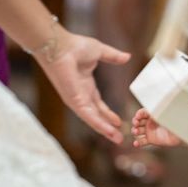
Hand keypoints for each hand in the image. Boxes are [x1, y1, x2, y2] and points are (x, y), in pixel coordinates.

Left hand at [36, 29, 129, 143]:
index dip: (108, 114)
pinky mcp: (74, 101)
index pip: (98, 105)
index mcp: (85, 85)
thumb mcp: (100, 52)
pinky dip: (98, 124)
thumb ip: (113, 56)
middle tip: (118, 138)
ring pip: (92, 119)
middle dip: (107, 127)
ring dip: (104, 130)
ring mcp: (77, 100)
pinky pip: (88, 116)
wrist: (60, 46)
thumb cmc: (74, 46)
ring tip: (117, 139)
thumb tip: (127, 57)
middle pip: (96, 116)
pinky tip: (108, 131)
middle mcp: (81, 95)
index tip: (118, 122)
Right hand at [131, 108, 181, 146]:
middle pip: (138, 121)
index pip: (142, 112)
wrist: (181, 133)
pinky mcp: (151, 139)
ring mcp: (150, 131)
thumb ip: (163, 108)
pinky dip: (138, 143)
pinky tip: (136, 143)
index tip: (138, 116)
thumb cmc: (176, 121)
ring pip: (138, 130)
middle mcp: (150, 122)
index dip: (139, 114)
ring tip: (136, 132)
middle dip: (135, 121)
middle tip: (136, 124)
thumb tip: (162, 98)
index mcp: (153, 114)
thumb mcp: (169, 113)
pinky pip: (142, 141)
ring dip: (135, 131)